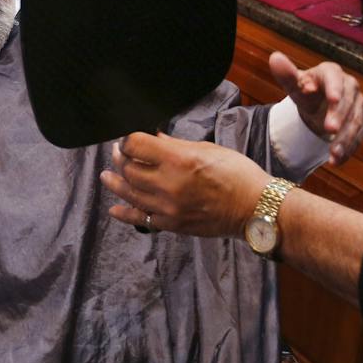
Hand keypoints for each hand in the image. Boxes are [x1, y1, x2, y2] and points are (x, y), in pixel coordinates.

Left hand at [100, 132, 270, 237]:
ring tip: (107, 176)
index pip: (136, 145)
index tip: (127, 138)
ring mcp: (168, 207)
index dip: (127, 139)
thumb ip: (175, 145)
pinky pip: (141, 219)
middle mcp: (169, 184)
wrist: (256, 208)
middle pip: (129, 169)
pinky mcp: (172, 224)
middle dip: (121, 158)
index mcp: (179, 159)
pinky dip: (125, 214)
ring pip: (130, 194)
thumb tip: (153, 138)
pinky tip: (114, 209)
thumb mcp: (207, 149)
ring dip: (115, 183)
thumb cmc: (237, 173)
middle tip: (119, 153)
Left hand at [270, 52, 362, 164]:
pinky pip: (360, 134)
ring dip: (346, 138)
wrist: (317, 106)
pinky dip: (349, 148)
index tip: (332, 99)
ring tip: (333, 153)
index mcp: (331, 72)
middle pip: (348, 100)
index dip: (334, 88)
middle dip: (340, 116)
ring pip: (356, 120)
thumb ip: (286, 74)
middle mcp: (349, 85)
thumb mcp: (294, 85)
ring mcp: (359, 102)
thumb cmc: (305, 91)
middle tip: (329, 130)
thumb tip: (275, 58)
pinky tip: (337, 160)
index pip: (334, 77)